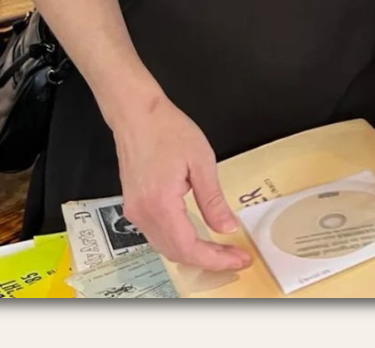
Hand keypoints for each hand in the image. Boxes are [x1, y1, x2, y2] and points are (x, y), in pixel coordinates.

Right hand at [108, 96, 252, 271]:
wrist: (136, 114)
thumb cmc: (168, 130)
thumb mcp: (201, 162)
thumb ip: (213, 200)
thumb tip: (227, 228)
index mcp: (160, 204)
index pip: (189, 247)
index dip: (216, 259)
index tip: (240, 259)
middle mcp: (143, 214)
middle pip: (176, 254)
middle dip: (209, 260)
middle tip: (236, 257)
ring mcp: (135, 211)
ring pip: (165, 247)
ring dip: (194, 253)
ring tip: (222, 250)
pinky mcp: (134, 206)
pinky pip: (157, 235)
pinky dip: (179, 242)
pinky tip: (198, 237)